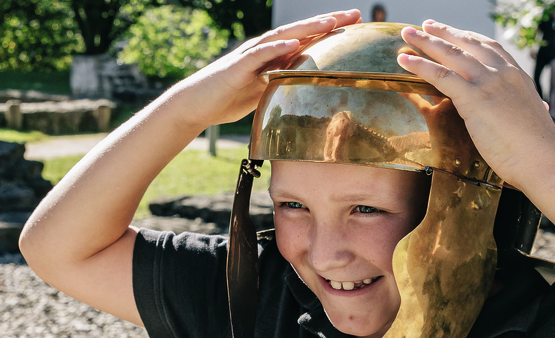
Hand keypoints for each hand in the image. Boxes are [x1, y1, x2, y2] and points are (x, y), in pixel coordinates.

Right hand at [170, 10, 362, 128]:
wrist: (197, 105)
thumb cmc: (230, 99)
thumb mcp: (266, 92)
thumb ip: (285, 85)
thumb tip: (309, 93)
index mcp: (274, 56)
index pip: (308, 39)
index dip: (332, 31)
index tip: (358, 25)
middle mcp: (265, 50)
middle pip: (302, 32)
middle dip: (329, 23)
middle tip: (356, 15)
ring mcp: (251, 55)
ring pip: (283, 37)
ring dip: (307, 28)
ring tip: (330, 21)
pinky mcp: (238, 67)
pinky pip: (259, 55)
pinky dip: (276, 48)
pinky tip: (293, 43)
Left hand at [398, 21, 554, 188]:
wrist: (545, 161)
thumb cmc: (539, 152)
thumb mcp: (531, 121)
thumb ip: (521, 111)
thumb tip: (529, 113)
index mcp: (518, 77)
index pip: (490, 48)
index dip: (469, 38)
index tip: (455, 33)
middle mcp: (504, 74)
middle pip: (468, 44)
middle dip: (444, 32)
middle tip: (426, 25)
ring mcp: (489, 84)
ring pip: (451, 54)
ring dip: (426, 42)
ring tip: (407, 33)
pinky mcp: (475, 99)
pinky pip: (441, 75)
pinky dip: (420, 65)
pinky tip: (404, 60)